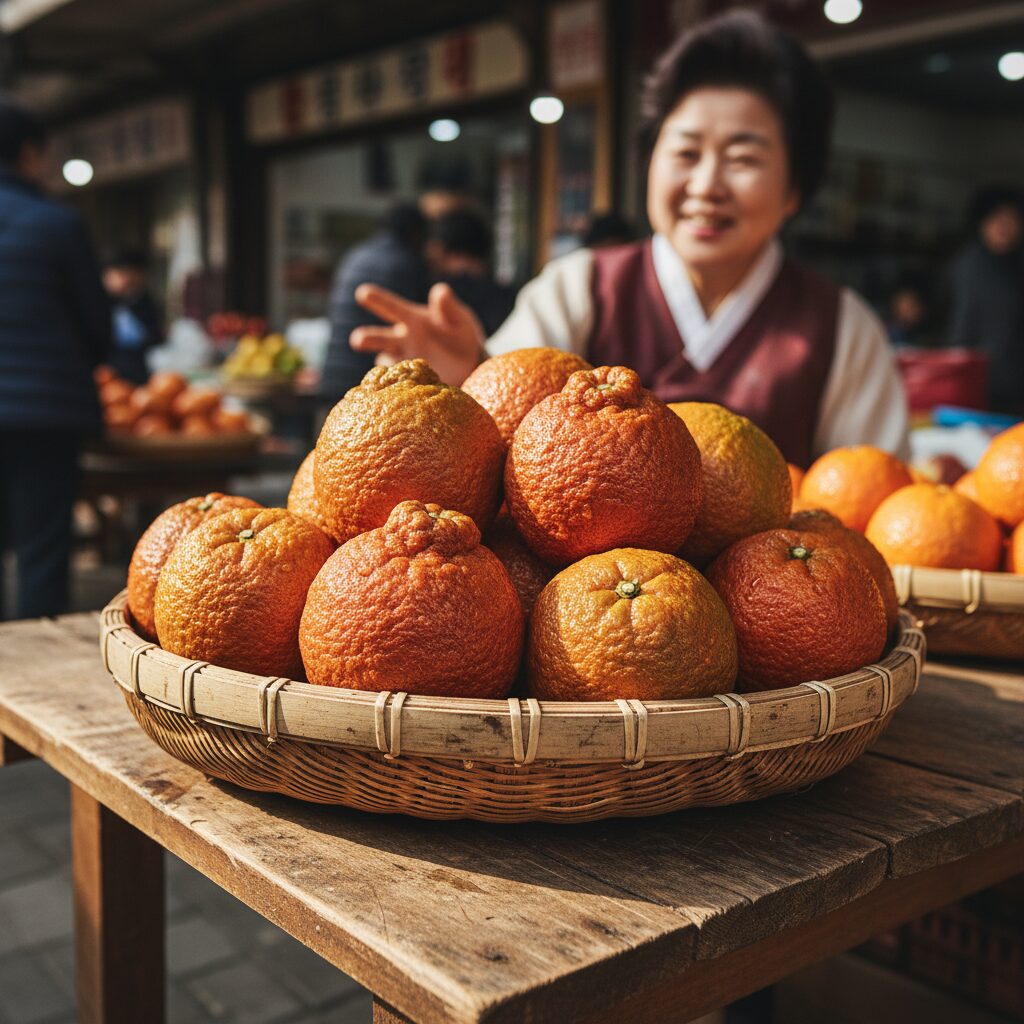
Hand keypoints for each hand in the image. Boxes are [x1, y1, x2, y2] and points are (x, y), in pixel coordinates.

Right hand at [350, 282, 485, 385]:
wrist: (470, 366)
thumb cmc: (461, 335)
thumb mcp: (459, 318)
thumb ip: (449, 307)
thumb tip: (440, 291)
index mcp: (411, 320)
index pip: (392, 307)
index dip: (377, 300)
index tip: (362, 293)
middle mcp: (402, 340)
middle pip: (379, 338)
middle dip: (367, 338)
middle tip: (357, 340)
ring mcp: (404, 362)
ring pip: (385, 363)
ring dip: (384, 365)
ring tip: (385, 366)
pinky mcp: (410, 382)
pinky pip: (397, 384)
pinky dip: (394, 385)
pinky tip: (396, 387)